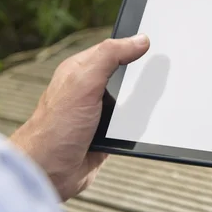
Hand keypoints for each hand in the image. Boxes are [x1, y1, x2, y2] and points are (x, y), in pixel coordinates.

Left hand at [10, 34, 149, 200]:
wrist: (47, 172)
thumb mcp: (83, 82)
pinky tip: (144, 125)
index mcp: (81, 69)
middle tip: (164, 73)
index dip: (135, 45)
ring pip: (130, 101)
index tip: (159, 45)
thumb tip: (139, 40)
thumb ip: (110, 56)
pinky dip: (138, 125)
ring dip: (141, 104)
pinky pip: (130, 124)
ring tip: (158, 100)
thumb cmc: (55, 127)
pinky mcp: (107, 134)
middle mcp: (89, 89)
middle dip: (142, 76)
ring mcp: (99, 113)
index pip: (114, 48)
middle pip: (126, 75)